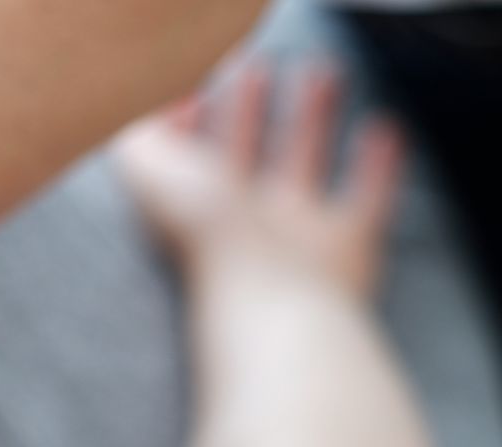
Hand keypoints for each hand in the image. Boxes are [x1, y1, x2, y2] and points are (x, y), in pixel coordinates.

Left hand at [115, 59, 401, 299]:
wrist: (270, 296)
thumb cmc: (208, 233)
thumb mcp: (151, 170)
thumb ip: (144, 136)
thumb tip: (161, 112)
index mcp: (191, 202)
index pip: (186, 154)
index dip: (185, 121)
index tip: (197, 89)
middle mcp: (239, 219)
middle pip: (241, 155)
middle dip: (245, 111)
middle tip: (259, 69)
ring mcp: (292, 234)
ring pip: (302, 164)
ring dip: (311, 120)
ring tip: (323, 75)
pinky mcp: (345, 246)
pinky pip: (366, 199)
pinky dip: (378, 165)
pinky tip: (384, 129)